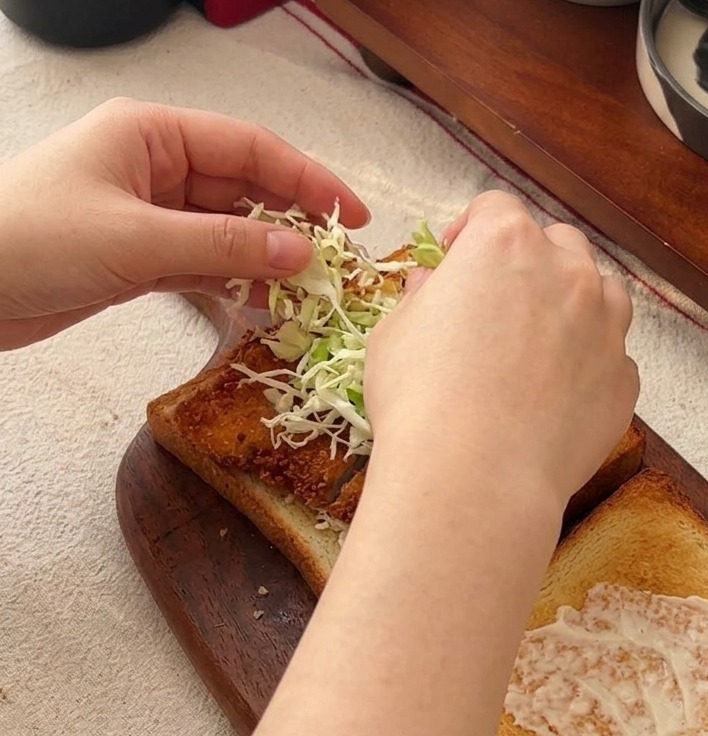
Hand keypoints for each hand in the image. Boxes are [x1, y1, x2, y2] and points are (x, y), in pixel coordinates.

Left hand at [0, 97, 367, 349]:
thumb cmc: (29, 239)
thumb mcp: (137, 239)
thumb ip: (225, 245)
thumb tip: (300, 252)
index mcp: (152, 134)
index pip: (250, 149)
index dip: (308, 180)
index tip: (350, 216)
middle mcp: (156, 168)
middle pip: (245, 191)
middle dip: (291, 227)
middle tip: (335, 264)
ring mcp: (150, 214)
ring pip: (229, 232)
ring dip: (266, 261)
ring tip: (307, 293)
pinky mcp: (141, 256)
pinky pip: (206, 263)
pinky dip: (234, 283)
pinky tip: (264, 304)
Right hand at [364, 190, 638, 509]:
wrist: (476, 479)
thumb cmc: (421, 400)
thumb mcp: (394, 336)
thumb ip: (420, 298)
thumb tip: (430, 287)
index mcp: (505, 244)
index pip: (495, 210)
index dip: (470, 230)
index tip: (454, 259)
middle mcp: (568, 273)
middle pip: (558, 245)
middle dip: (531, 262)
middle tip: (500, 303)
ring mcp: (606, 327)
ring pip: (602, 294)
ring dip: (575, 305)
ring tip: (540, 344)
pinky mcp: (623, 381)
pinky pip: (612, 358)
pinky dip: (589, 366)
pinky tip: (557, 397)